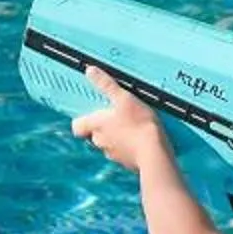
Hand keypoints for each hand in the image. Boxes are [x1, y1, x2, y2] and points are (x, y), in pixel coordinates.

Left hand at [72, 65, 178, 181]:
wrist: (155, 154)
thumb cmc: (139, 126)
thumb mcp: (124, 98)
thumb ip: (106, 84)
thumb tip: (90, 71)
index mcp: (96, 126)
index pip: (77, 126)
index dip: (82, 119)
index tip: (91, 111)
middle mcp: (101, 142)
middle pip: (93, 134)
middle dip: (102, 125)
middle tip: (115, 114)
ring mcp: (114, 154)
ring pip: (109, 143)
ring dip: (116, 135)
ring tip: (131, 124)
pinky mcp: (127, 162)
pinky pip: (123, 152)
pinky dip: (128, 146)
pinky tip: (140, 138)